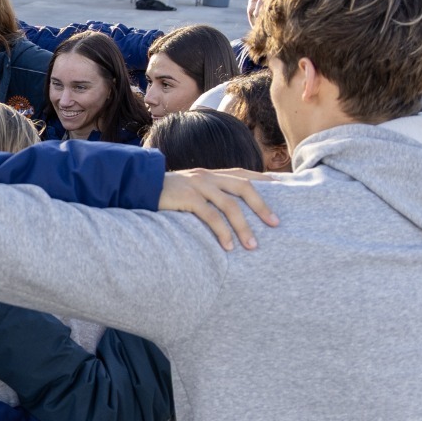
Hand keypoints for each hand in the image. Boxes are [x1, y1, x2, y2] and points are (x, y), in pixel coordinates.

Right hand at [158, 168, 278, 250]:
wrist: (136, 189)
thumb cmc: (165, 196)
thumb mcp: (189, 190)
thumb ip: (208, 195)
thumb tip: (229, 212)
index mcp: (211, 174)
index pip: (244, 175)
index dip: (265, 183)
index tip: (285, 193)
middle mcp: (207, 176)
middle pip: (244, 187)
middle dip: (263, 206)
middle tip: (276, 224)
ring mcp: (197, 185)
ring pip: (230, 204)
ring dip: (244, 227)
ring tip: (253, 246)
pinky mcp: (186, 197)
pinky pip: (210, 215)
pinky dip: (222, 232)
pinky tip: (228, 246)